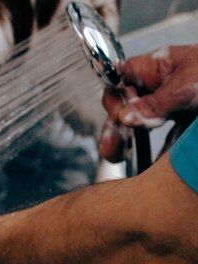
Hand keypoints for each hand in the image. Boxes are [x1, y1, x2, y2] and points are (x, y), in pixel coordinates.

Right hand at [99, 44, 197, 161]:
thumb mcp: (188, 87)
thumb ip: (156, 103)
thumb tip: (127, 117)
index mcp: (158, 68)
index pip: (121, 79)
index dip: (116, 97)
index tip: (121, 115)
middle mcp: (158, 87)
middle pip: (124, 106)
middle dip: (114, 127)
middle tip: (112, 147)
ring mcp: (167, 106)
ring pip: (134, 124)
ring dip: (122, 141)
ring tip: (117, 155)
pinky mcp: (177, 124)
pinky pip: (153, 136)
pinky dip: (143, 149)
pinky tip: (139, 158)